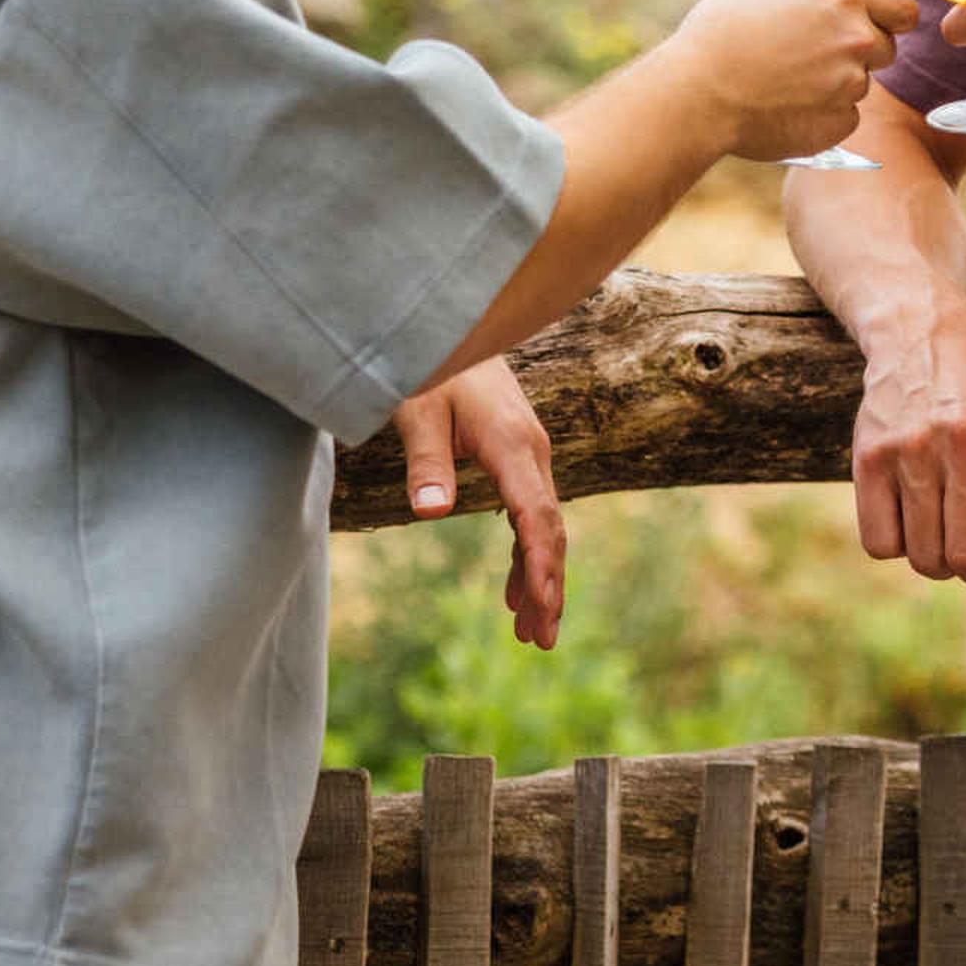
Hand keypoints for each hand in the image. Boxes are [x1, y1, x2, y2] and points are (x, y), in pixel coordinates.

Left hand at [391, 356, 567, 650]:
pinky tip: (515, 591)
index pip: (535, 515)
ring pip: (544, 526)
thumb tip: (430, 512)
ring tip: (533, 632)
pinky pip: (531, 513)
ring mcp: (528, 453)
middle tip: (542, 640)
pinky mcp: (517, 455)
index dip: (539, 564)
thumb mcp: (416, 408)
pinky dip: (527, 554)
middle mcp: (530, 450)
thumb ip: (426, 460)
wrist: (456, 325)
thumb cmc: (432, 365)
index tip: (542, 606)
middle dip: (549, 586)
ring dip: (541, 578)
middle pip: (549, 529)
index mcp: (511, 443)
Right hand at [663, 0, 915, 160]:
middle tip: (821, 53)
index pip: (904, 6)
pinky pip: (845, 117)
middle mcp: (856, 38)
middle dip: (862, 51)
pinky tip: (790, 109)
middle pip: (887, 48)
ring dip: (839, 84)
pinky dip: (825, 115)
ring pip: (861, 84)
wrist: (697, 97)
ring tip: (794, 82)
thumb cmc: (715, 38)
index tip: (881, 21)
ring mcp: (850, 84)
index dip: (893, 15)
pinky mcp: (838, 124)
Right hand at [850, 310, 965, 632]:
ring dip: (936, 562)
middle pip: (963, 556)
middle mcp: (964, 440)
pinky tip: (910, 513)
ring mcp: (912, 446)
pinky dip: (897, 546)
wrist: (925, 343)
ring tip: (945, 528)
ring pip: (923, 555)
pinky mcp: (869, 454)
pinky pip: (881, 544)